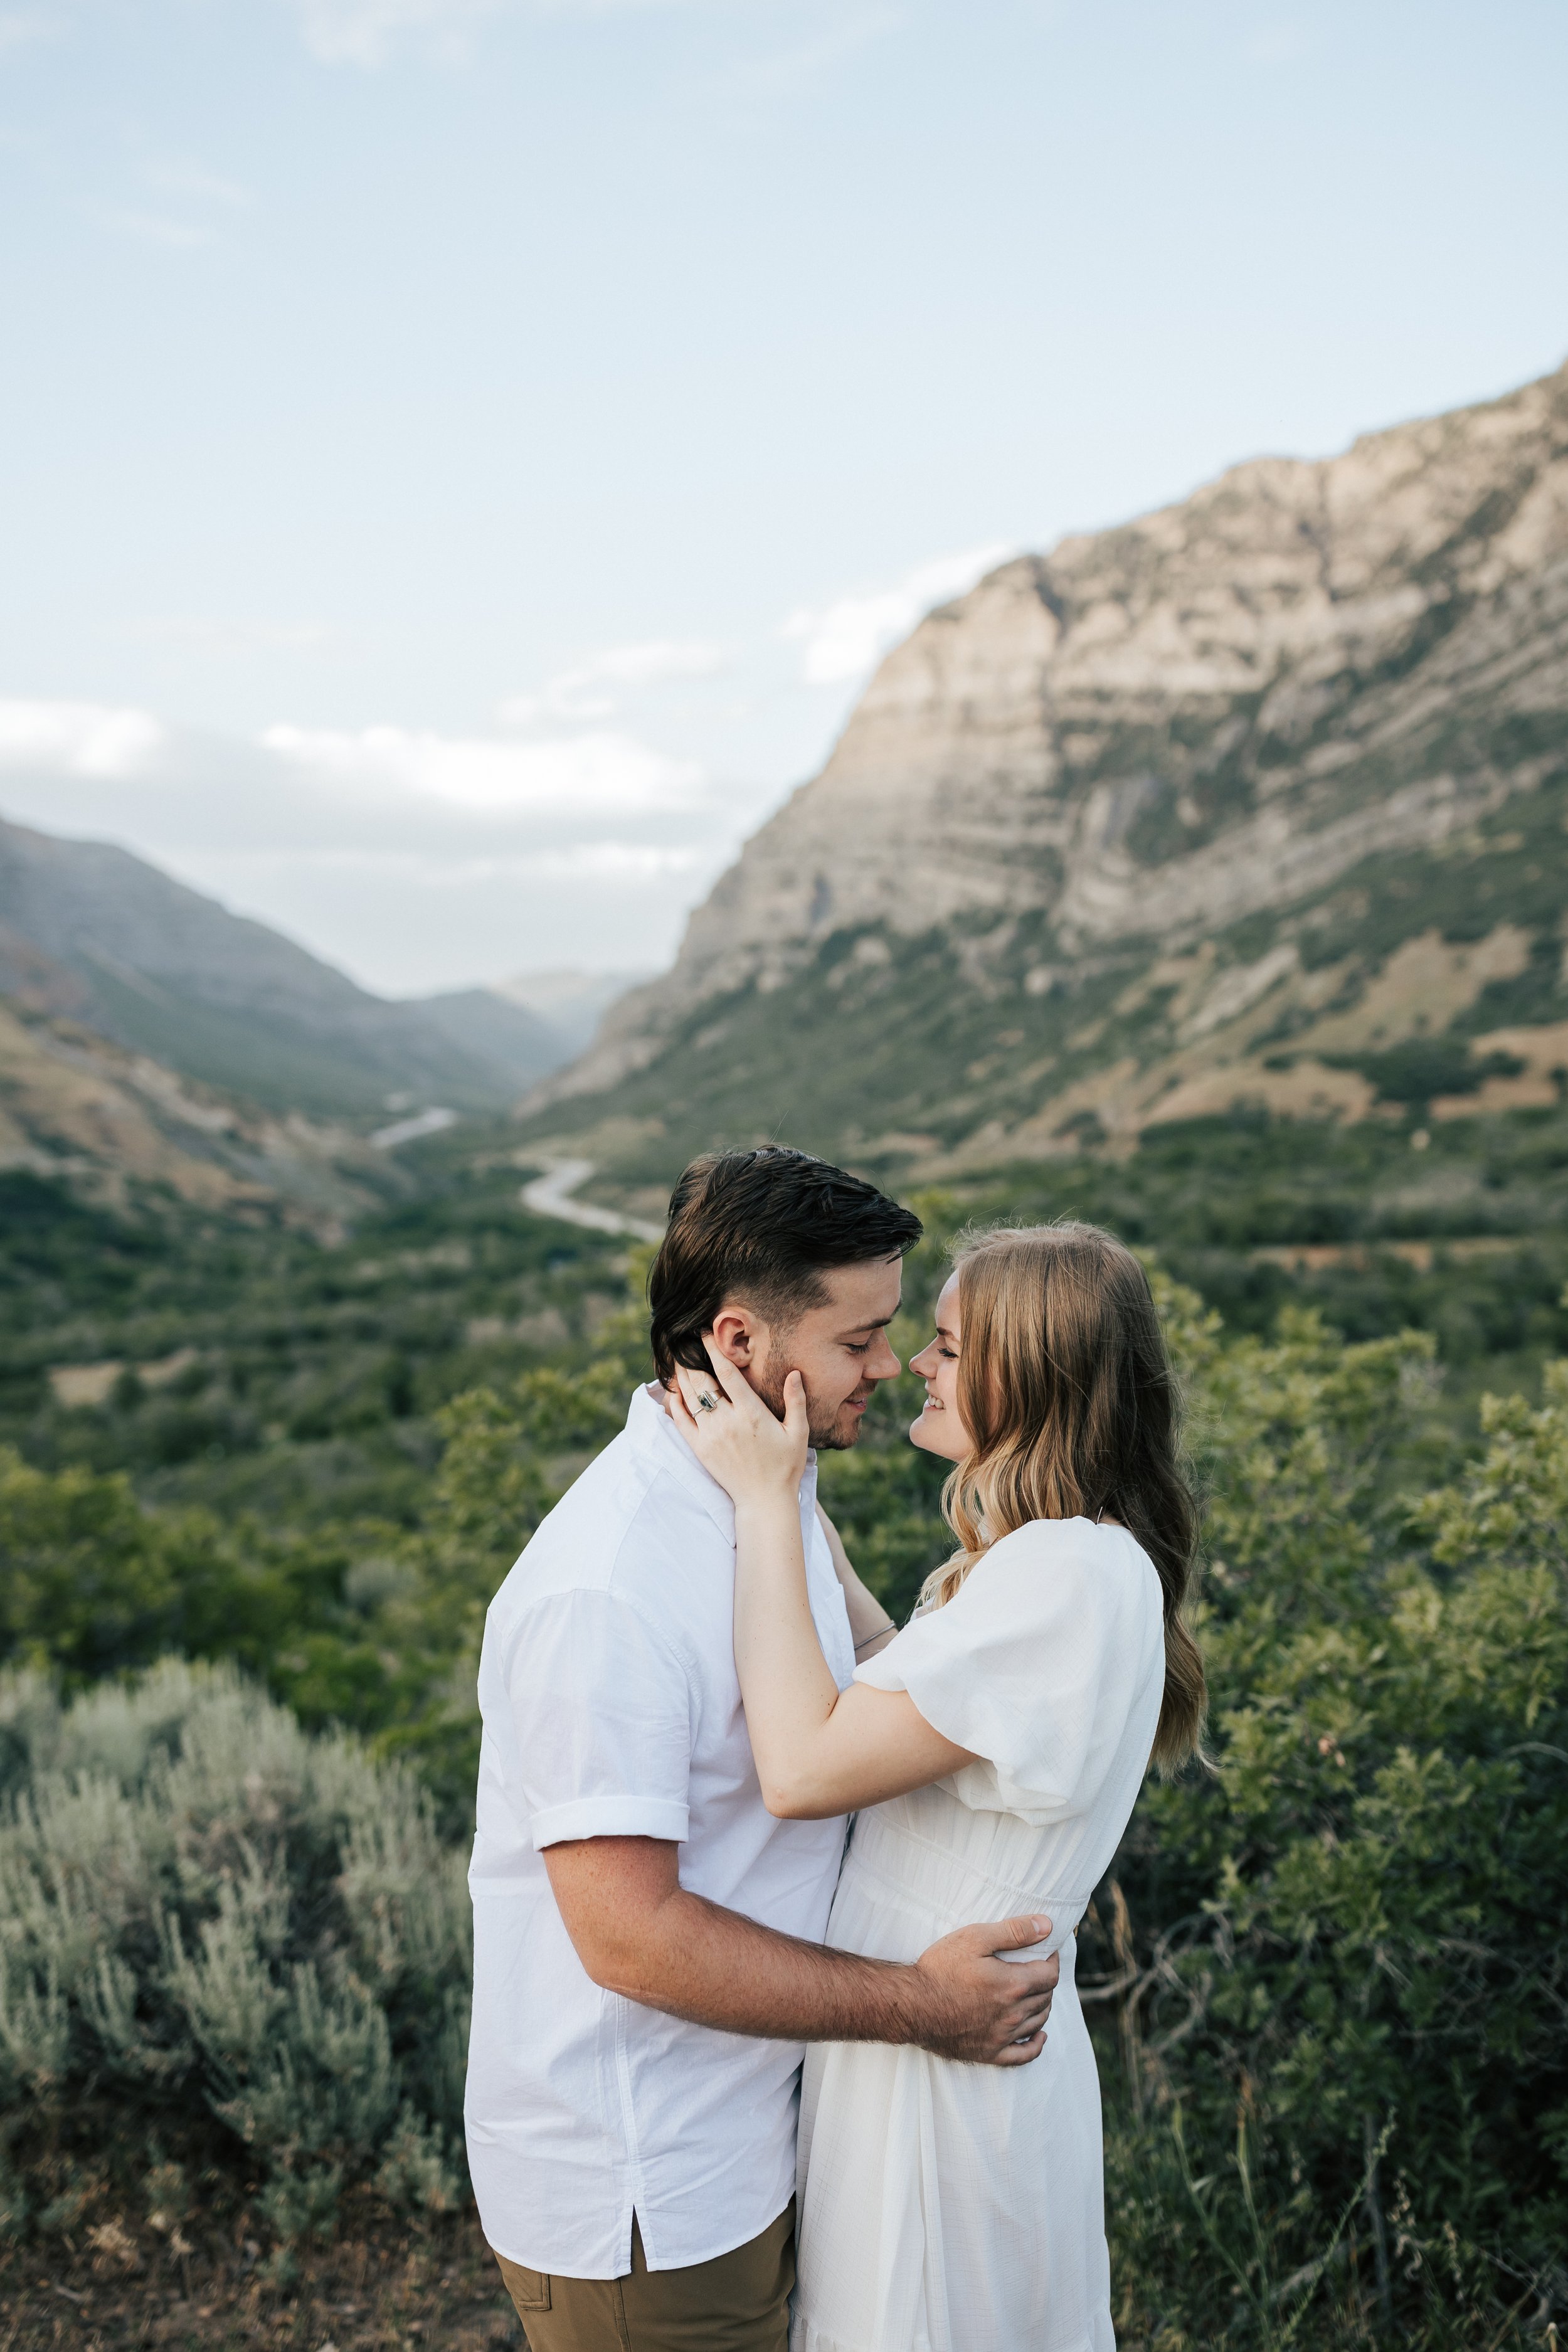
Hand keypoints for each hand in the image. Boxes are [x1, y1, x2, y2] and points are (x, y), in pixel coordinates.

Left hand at [668, 1338, 809, 1503]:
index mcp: (751, 1414)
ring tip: (677, 1359)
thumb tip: (794, 1373)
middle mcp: (727, 1422)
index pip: (727, 1374)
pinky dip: (674, 1403)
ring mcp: (710, 1436)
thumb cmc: (785, 1466)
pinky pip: (680, 1420)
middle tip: (684, 1341)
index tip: (705, 1334)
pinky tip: (673, 1390)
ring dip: (681, 1376)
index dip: (714, 1351)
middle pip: (702, 1381)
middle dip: (691, 1358)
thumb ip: (796, 1401)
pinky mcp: (700, 1449)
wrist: (764, 1501)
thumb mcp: (798, 1433)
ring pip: (689, 1397)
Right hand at [903, 1915, 1058, 2066]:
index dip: (1051, 1960)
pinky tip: (1039, 2036)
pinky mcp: (989, 2053)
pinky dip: (1036, 2045)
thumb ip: (1014, 1932)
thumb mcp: (975, 1938)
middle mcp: (1013, 2014)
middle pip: (1045, 1998)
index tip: (1045, 1951)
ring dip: (1042, 2005)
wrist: (911, 2005)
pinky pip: (1023, 2055)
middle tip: (1036, 1968)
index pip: (1050, 1975)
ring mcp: (1002, 2037)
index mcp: (1013, 1985)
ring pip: (1037, 2022)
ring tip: (1035, 1992)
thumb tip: (1047, 1926)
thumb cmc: (940, 1968)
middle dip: (1045, 1981)